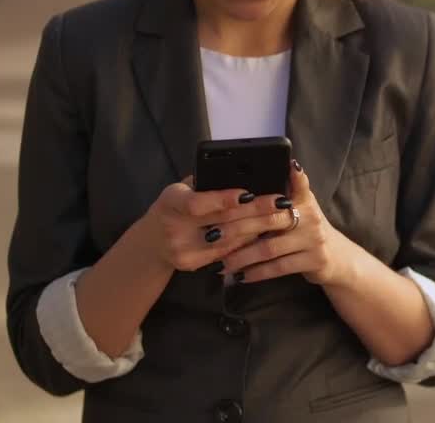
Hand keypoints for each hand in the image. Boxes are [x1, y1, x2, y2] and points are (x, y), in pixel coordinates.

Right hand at [138, 177, 295, 273]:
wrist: (152, 241)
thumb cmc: (173, 206)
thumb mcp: (181, 189)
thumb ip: (206, 183)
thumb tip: (243, 171)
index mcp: (171, 203)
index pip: (198, 203)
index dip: (224, 199)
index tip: (249, 193)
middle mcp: (175, 229)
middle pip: (222, 222)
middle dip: (256, 212)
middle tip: (282, 202)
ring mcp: (183, 251)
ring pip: (229, 240)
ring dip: (259, 227)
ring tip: (281, 216)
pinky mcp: (193, 265)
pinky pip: (227, 253)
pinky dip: (248, 241)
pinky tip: (265, 231)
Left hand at [221, 161, 356, 285]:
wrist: (337, 257)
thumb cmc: (308, 229)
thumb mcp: (301, 207)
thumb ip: (283, 193)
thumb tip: (255, 182)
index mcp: (304, 199)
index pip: (295, 185)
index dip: (288, 178)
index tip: (268, 175)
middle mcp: (311, 216)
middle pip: (268, 219)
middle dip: (237, 227)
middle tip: (212, 235)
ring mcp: (314, 239)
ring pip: (270, 248)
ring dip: (242, 257)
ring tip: (222, 263)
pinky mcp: (314, 260)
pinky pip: (279, 267)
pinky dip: (258, 272)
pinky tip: (241, 276)